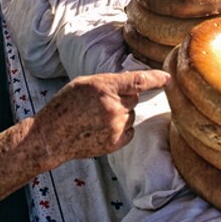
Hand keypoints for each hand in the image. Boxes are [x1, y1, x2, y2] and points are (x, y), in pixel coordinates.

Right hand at [36, 69, 169, 164]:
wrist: (52, 136)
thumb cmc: (65, 106)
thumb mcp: (84, 83)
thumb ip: (109, 82)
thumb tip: (131, 83)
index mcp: (106, 87)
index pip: (139, 81)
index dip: (157, 78)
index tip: (168, 78)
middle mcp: (114, 107)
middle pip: (134, 99)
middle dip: (123, 98)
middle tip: (102, 102)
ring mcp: (116, 127)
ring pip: (131, 115)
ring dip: (121, 114)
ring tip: (97, 118)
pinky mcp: (115, 143)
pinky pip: (129, 132)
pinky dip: (121, 129)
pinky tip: (101, 128)